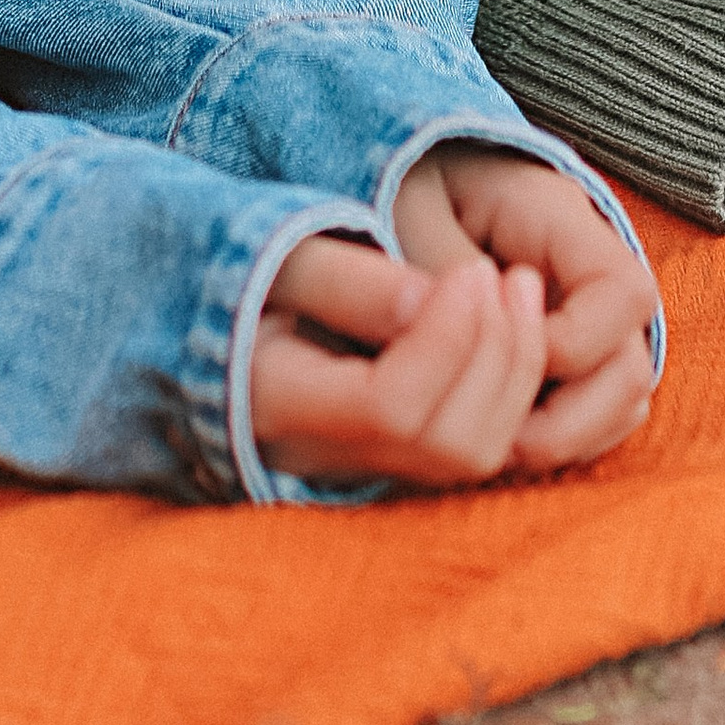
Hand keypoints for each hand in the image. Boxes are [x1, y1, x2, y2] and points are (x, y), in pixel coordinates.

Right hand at [248, 232, 548, 487]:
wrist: (207, 318)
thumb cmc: (238, 270)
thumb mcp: (278, 255)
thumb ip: (346, 281)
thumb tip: (432, 299)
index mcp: (275, 404)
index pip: (388, 406)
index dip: (447, 341)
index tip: (471, 270)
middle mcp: (320, 458)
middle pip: (443, 443)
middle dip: (494, 353)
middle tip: (505, 273)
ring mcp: (359, 469)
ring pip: (467, 457)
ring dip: (513, 370)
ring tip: (517, 285)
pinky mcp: (391, 461)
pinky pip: (469, 448)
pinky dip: (507, 387)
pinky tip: (509, 322)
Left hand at [393, 142, 658, 469]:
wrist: (411, 178)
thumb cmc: (408, 186)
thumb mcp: (410, 211)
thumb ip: (440, 273)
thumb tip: (470, 345)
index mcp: (562, 216)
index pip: (622, 293)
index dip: (571, 345)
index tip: (495, 353)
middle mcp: (591, 272)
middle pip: (632, 366)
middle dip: (569, 420)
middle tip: (498, 435)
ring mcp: (588, 317)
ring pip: (620, 404)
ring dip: (563, 440)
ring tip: (493, 443)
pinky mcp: (572, 355)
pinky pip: (594, 418)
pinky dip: (558, 442)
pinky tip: (499, 439)